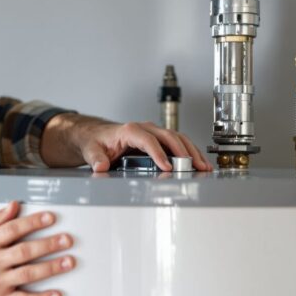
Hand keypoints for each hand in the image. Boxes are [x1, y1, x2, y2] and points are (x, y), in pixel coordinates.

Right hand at [0, 201, 75, 295]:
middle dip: (49, 244)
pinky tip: (56, 294)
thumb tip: (12, 206)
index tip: (50, 218)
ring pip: (29, 273)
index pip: (13, 229)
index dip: (33, 222)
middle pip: (25, 250)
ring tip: (69, 262)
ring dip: (52, 267)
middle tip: (67, 239)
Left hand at [42, 113, 211, 171]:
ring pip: (177, 138)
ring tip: (203, 166)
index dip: (159, 153)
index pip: (148, 140)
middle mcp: (144, 128)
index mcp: (129, 130)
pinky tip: (198, 162)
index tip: (167, 167)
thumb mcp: (92, 150)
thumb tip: (100, 166)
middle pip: (169, 136)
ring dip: (191, 151)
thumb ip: (96, 158)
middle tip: (195, 166)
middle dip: (183, 151)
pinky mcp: (158, 138)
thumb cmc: (96, 141)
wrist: (97, 135)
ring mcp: (153, 132)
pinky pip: (177, 142)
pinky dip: (189, 151)